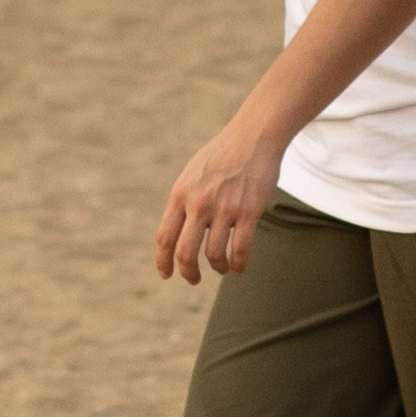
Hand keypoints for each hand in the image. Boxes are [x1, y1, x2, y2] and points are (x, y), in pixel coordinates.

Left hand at [155, 114, 284, 283]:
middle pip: (185, 252)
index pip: (164, 237)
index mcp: (180, 194)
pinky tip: (240, 267)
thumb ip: (183, 202)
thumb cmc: (221, 156)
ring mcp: (224, 208)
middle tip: (193, 279)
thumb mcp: (191, 175)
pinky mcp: (249, 211)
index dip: (163, 261)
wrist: (253, 136)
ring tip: (223, 268)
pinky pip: (241, 249)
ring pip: (214, 255)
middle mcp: (199, 203)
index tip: (166, 274)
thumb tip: (176, 232)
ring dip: (218, 268)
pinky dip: (239, 265)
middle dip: (187, 273)